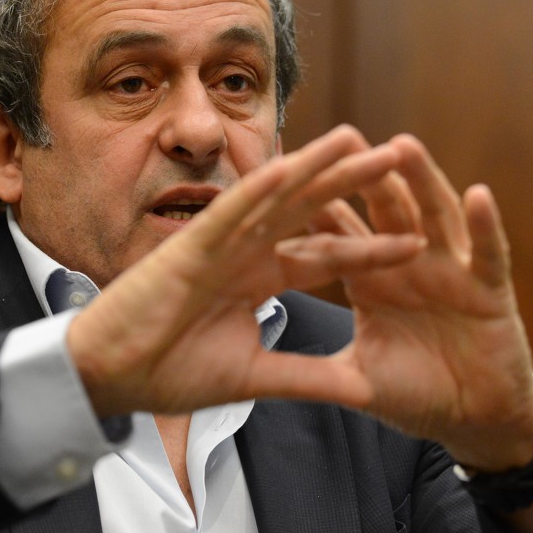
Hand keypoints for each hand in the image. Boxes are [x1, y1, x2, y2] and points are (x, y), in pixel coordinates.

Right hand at [67, 125, 425, 415]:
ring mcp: (219, 243)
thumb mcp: (255, 378)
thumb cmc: (170, 372)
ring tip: (358, 139)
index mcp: (260, 278)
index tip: (419, 239)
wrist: (113, 377)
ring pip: (277, 196)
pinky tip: (293, 165)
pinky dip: (260, 188)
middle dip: (355, 184)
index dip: (372, 247)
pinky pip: (231, 210)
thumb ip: (308, 378)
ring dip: (316, 167)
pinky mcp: (190, 245)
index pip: (326, 255)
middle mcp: (246, 252)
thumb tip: (363, 393)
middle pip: (311, 210)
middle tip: (401, 155)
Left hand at [285, 134, 532, 470]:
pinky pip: (488, 253)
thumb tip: (260, 371)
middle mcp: (410, 262)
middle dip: (364, 174)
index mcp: (372, 279)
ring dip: (421, 181)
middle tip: (343, 137)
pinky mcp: (490, 289)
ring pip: (434, 215)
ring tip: (402, 146)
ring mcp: (451, 270)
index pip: (337, 232)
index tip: (282, 171)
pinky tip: (478, 196)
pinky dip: (485, 226)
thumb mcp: (359, 378)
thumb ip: (317, 371)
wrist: (475, 421)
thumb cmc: (418, 394)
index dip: (312, 205)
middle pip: (383, 208)